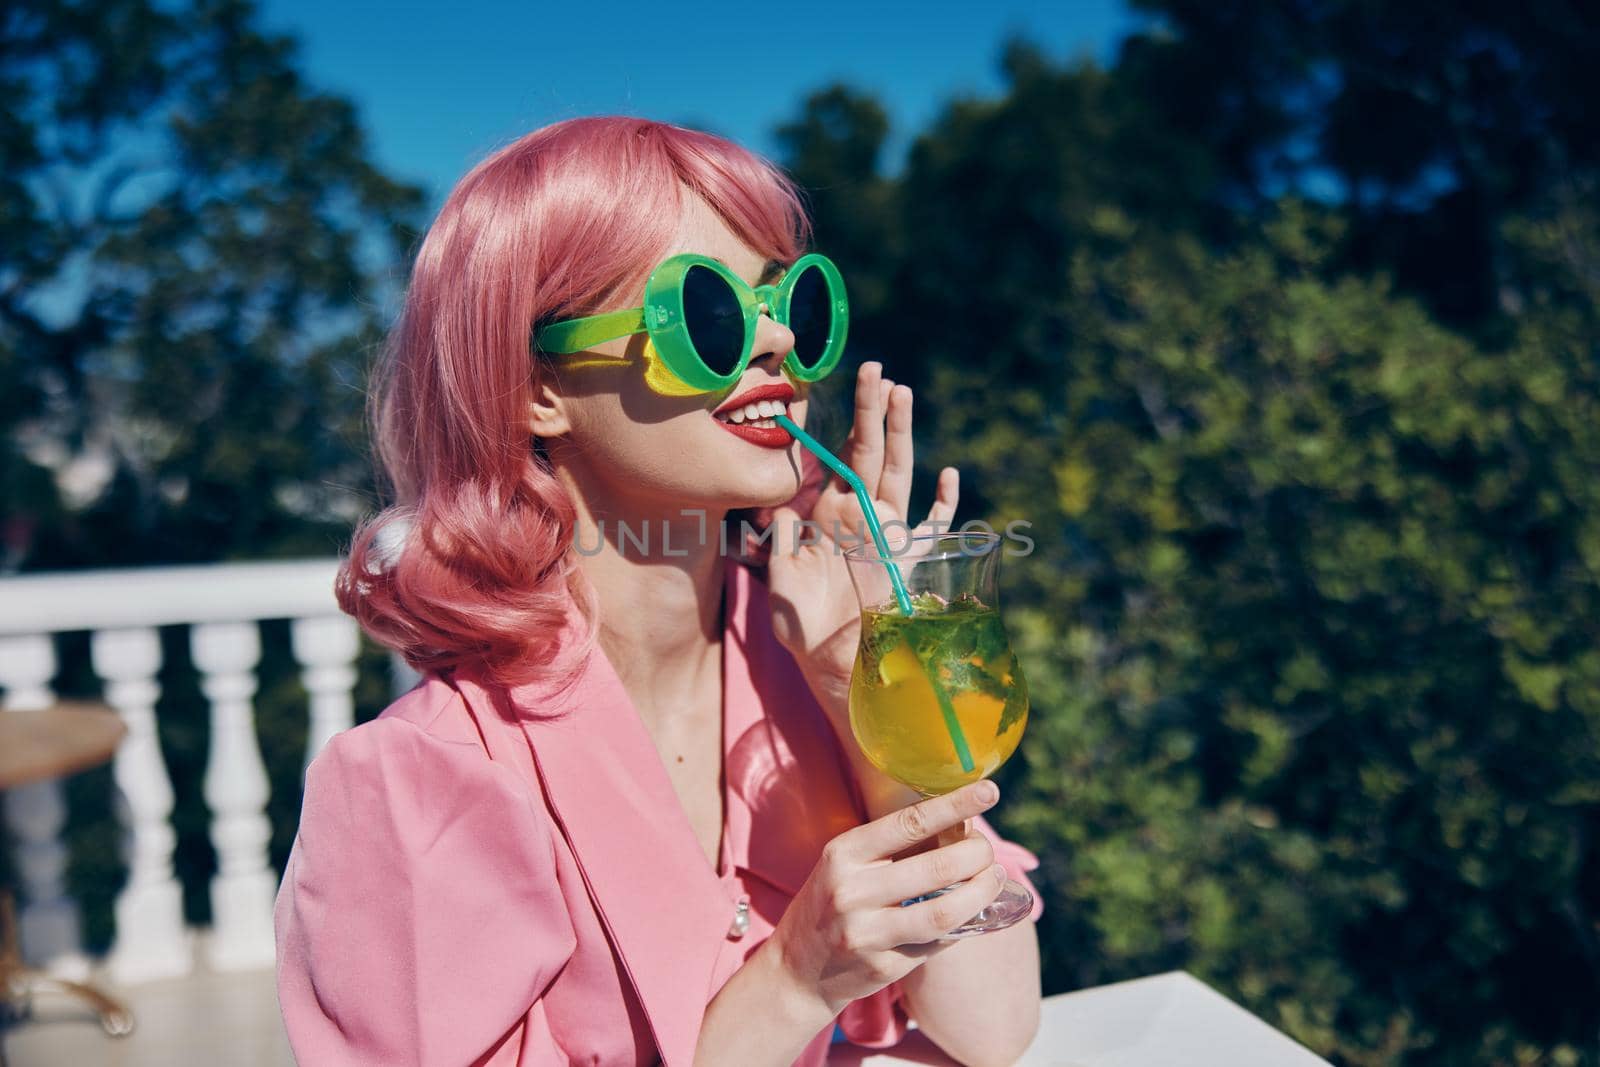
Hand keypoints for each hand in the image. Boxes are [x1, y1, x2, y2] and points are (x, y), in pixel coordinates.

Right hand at [765, 781, 1003, 1015]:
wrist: (797, 970)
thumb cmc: (832, 903)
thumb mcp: (846, 865)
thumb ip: (891, 849)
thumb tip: (959, 827)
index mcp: (844, 854)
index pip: (909, 822)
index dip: (954, 805)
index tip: (988, 791)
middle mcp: (852, 891)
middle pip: (937, 868)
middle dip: (977, 855)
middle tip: (989, 852)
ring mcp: (866, 934)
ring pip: (944, 912)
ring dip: (980, 893)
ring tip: (994, 879)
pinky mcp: (882, 967)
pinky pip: (937, 943)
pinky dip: (961, 926)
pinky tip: (971, 914)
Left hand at [768, 361, 959, 719]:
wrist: (831, 660)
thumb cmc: (801, 624)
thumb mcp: (781, 580)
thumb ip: (784, 545)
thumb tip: (785, 512)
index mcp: (830, 513)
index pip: (841, 455)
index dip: (846, 422)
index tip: (848, 385)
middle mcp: (861, 516)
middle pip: (872, 452)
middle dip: (874, 412)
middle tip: (877, 370)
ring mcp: (888, 535)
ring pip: (899, 474)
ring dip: (901, 435)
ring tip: (902, 394)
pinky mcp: (909, 560)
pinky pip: (932, 526)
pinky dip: (943, 502)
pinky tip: (947, 475)